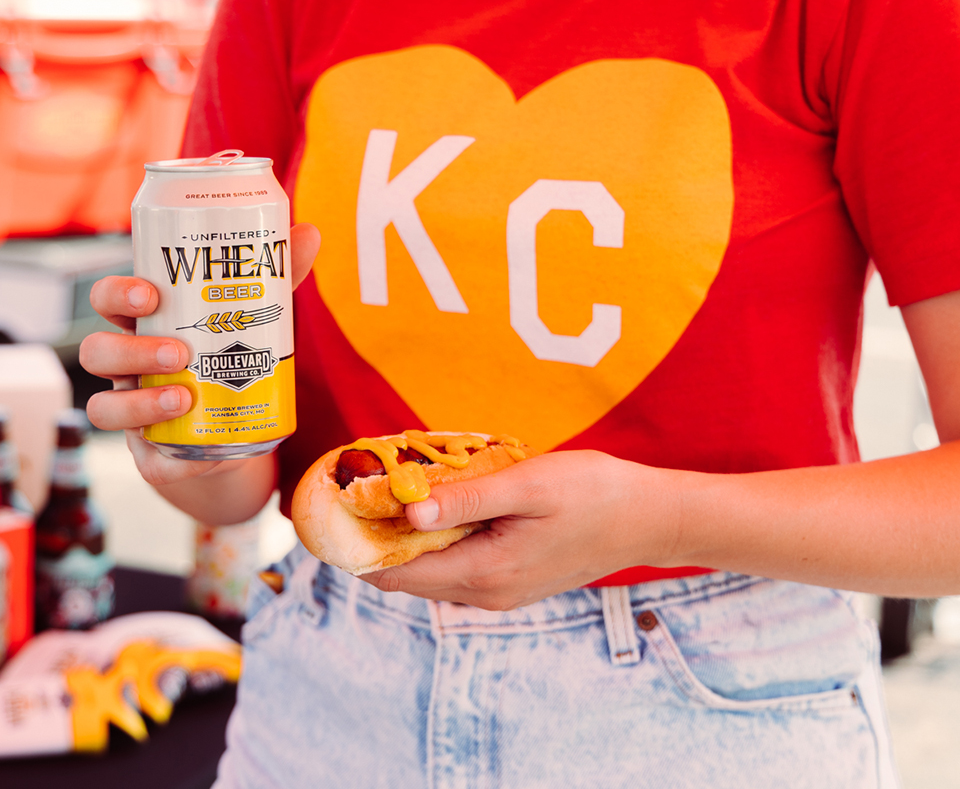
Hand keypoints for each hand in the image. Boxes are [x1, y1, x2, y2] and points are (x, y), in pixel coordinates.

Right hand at [80, 223, 320, 489]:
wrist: (239, 435)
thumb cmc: (237, 360)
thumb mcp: (259, 319)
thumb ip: (278, 279)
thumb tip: (308, 231)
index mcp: (147, 325)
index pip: (109, 300)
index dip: (117, 294)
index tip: (151, 293)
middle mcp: (129, 366)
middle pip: (95, 350)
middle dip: (131, 349)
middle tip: (179, 351)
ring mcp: (133, 410)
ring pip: (102, 405)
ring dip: (140, 401)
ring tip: (185, 396)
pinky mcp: (150, 453)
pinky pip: (138, 452)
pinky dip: (163, 443)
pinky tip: (192, 437)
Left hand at [359, 450, 683, 609]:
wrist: (647, 519)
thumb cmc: (593, 495)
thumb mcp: (528, 485)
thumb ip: (466, 500)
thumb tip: (407, 511)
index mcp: (483, 573)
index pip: (393, 573)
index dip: (357, 543)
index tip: (336, 504)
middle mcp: (484, 592)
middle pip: (405, 573)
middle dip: (378, 533)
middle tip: (365, 482)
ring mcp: (498, 590)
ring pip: (430, 567)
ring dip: (409, 532)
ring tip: (402, 483)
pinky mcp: (511, 578)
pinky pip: (456, 562)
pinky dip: (438, 535)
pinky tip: (444, 500)